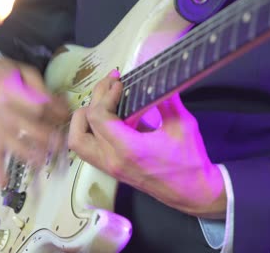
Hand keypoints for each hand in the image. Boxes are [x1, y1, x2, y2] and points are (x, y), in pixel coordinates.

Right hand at [0, 55, 68, 186]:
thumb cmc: (4, 73)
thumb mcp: (24, 71)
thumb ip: (43, 89)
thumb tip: (64, 107)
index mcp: (8, 89)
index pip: (37, 106)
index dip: (54, 112)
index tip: (66, 116)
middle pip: (28, 128)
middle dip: (48, 137)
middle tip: (62, 143)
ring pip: (13, 144)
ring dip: (30, 155)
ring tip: (45, 162)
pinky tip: (4, 185)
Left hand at [68, 70, 225, 217]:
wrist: (192, 192)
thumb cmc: (189, 161)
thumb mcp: (182, 124)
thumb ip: (166, 99)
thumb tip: (156, 77)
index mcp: (128, 149)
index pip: (98, 116)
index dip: (105, 94)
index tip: (119, 83)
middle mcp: (112, 160)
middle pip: (84, 124)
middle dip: (95, 98)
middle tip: (110, 85)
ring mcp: (108, 167)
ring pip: (77, 141)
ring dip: (84, 118)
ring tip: (101, 103)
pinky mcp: (110, 169)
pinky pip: (86, 149)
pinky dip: (88, 131)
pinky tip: (106, 119)